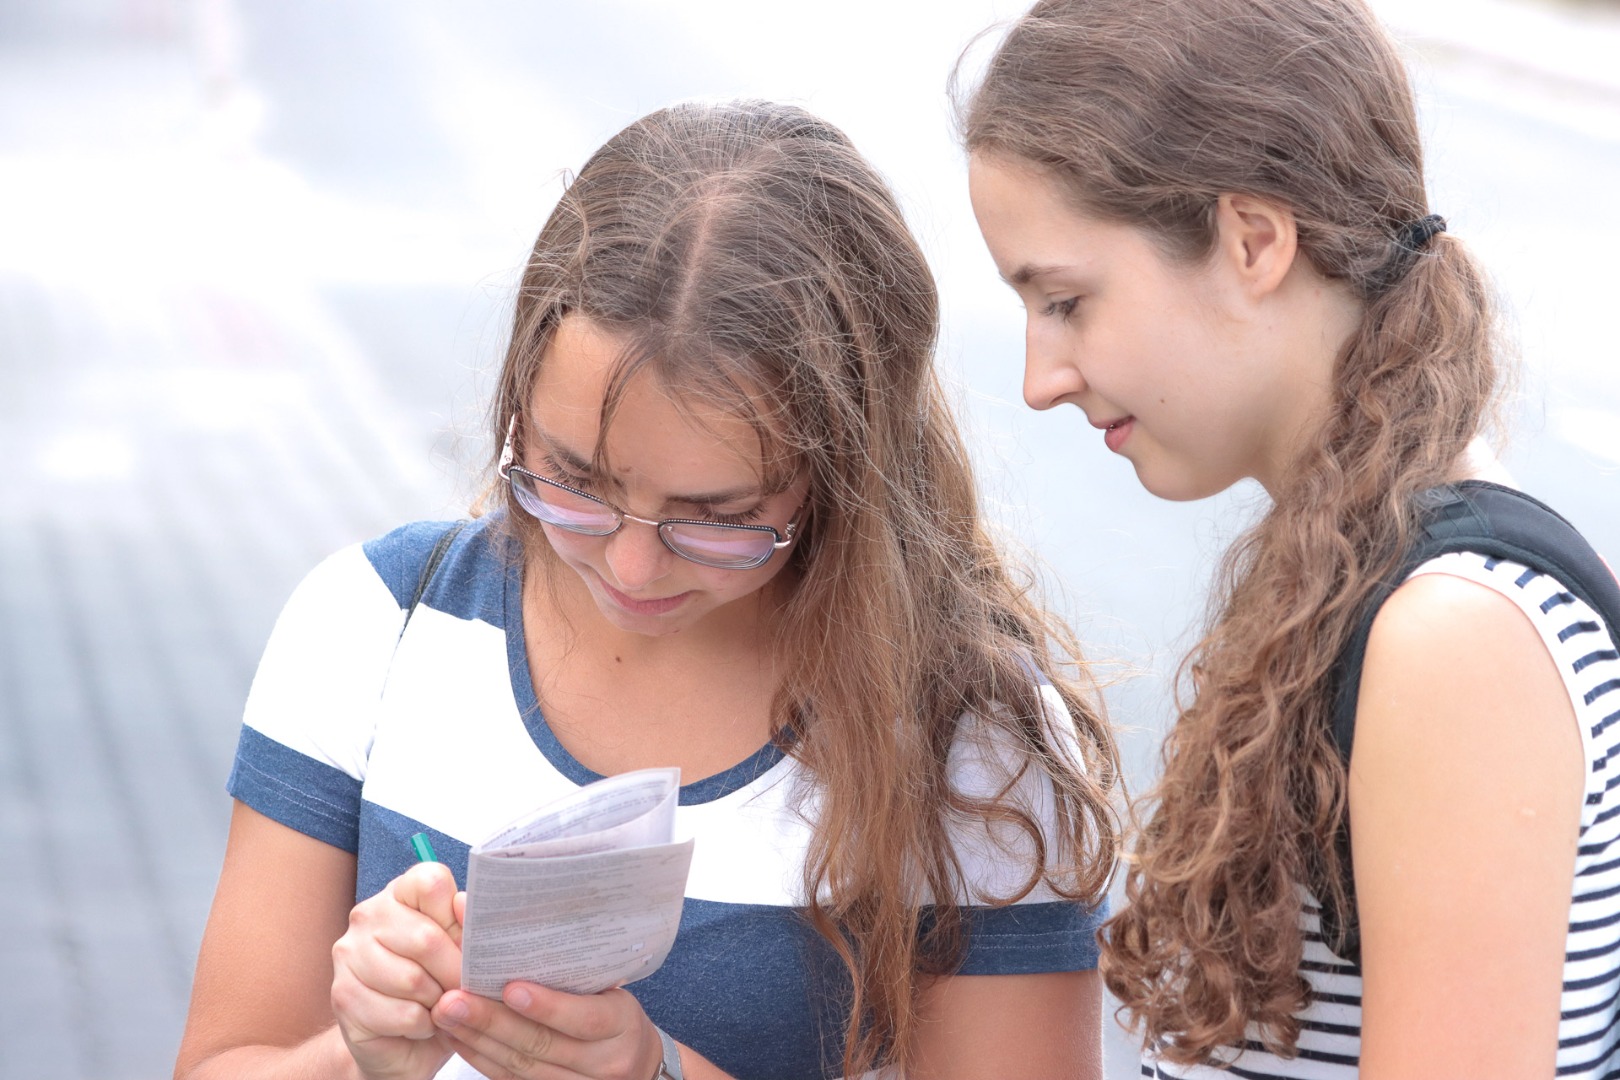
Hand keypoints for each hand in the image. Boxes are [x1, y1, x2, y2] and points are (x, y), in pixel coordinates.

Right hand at [330, 862, 465, 1079]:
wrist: (404, 1044)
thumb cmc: (441, 987)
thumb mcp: (462, 954)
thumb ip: (466, 928)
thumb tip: (464, 904)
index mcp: (401, 893)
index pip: (429, 882)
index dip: (458, 917)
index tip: (468, 944)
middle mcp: (368, 915)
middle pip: (426, 938)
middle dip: (455, 973)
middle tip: (464, 990)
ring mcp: (349, 953)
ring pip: (412, 980)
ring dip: (438, 1003)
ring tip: (440, 1007)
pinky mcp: (343, 995)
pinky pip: (402, 1014)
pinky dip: (423, 1025)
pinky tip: (421, 1023)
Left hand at [432, 982, 664, 1079]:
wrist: (636, 1063)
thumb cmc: (616, 1011)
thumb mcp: (610, 985)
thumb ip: (568, 962)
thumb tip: (509, 922)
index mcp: (622, 1025)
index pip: (586, 1018)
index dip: (548, 1006)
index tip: (510, 988)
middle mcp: (604, 1063)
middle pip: (543, 1045)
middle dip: (493, 1022)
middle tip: (453, 1000)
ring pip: (521, 1068)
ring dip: (477, 1041)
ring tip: (444, 1015)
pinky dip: (480, 1058)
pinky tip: (456, 1038)